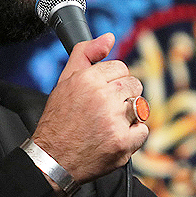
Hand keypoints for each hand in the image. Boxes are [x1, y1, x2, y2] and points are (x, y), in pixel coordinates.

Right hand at [31, 33, 148, 184]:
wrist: (52, 159)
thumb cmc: (59, 119)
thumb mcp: (66, 80)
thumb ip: (86, 52)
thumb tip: (109, 37)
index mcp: (89, 79)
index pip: (121, 67)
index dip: (112, 80)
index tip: (102, 93)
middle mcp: (103, 98)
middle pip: (134, 85)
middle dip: (122, 96)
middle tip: (105, 110)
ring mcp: (115, 121)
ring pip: (140, 106)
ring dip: (128, 115)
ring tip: (109, 124)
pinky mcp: (123, 143)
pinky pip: (143, 130)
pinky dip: (133, 135)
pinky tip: (115, 137)